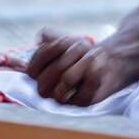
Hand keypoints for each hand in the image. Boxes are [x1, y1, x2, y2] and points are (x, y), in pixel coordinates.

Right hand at [24, 27, 138, 106]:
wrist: (104, 62)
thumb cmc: (79, 52)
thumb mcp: (63, 39)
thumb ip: (48, 35)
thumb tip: (40, 39)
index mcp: (37, 76)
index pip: (34, 67)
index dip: (50, 50)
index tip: (64, 40)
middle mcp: (46, 90)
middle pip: (53, 71)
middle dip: (70, 54)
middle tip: (82, 46)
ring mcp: (63, 99)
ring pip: (68, 78)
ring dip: (83, 60)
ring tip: (93, 53)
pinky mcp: (81, 103)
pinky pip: (86, 87)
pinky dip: (94, 71)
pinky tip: (97, 65)